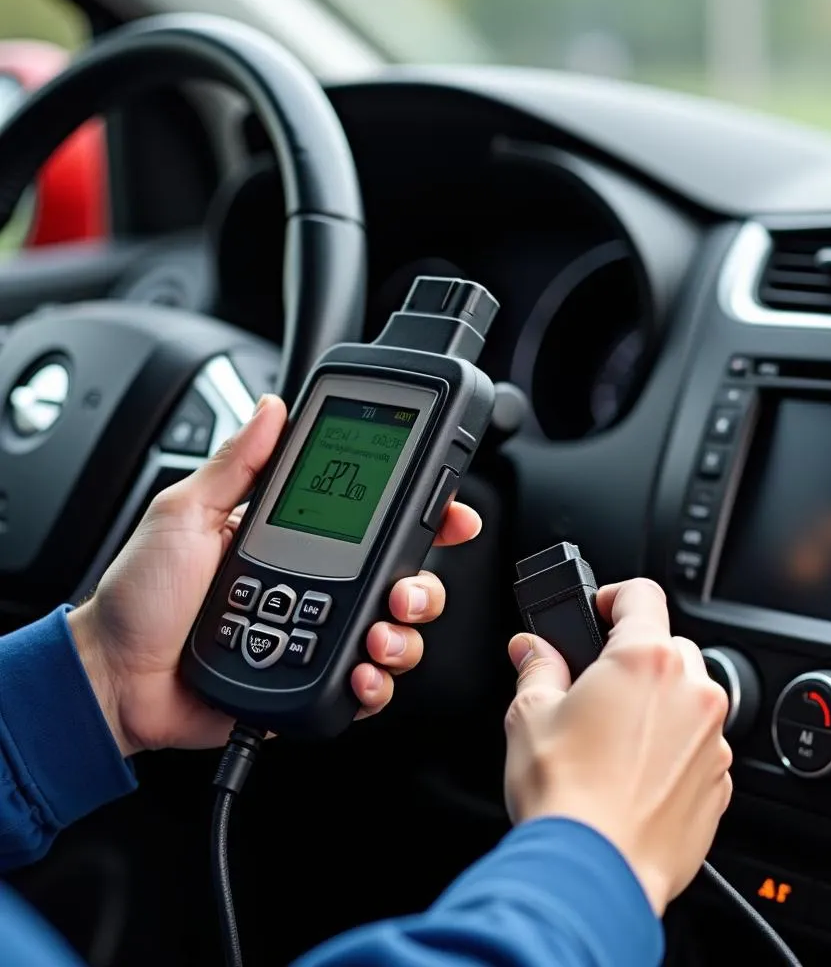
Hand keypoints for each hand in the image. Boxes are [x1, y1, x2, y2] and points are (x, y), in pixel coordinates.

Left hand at [68, 394, 480, 756]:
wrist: (114, 678)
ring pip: (397, 634)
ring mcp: (318, 635)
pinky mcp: (312, 682)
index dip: (422, 516)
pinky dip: (376, 684)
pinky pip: (366, 687)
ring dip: (403, 636)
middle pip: (402, 580)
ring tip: (377, 636)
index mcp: (297, 538)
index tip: (449, 513)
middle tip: (404, 589)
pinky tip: (361, 673)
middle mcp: (319, 585)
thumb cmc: (140, 596)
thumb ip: (235, 463)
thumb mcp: (184, 513)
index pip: (374, 520)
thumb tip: (271, 409)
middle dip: (422, 585)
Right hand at [503, 578, 731, 915]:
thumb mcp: (529, 715)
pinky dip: (673, 747)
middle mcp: (692, 690)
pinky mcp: (720, 782)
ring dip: (658, 704)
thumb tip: (531, 649)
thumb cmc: (566, 796)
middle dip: (632, 659)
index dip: (613, 596)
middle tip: (593, 687)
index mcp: (645, 659)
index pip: (641, 593)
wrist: (595, 874)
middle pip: (667, 646)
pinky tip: (632, 774)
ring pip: (688, 697)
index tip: (598, 611)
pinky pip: (699, 744)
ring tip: (611, 739)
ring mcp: (712, 739)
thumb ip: (536, 667)